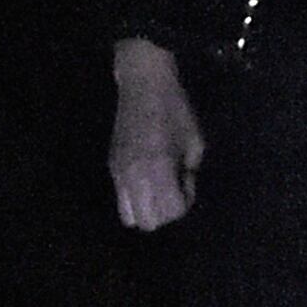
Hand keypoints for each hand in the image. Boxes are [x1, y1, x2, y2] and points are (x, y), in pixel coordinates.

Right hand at [109, 37, 205, 229]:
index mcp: (158, 168)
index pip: (170, 211)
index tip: (187, 181)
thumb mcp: (194, 141)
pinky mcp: (111, 166)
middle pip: (147, 223)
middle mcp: (134, 175)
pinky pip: (121, 198)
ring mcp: (119, 173)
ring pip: (129, 217)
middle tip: (173, 189)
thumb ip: (189, 172)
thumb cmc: (175, 109)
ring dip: (147, 210)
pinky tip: (147, 179)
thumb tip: (181, 187)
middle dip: (164, 212)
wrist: (143, 84)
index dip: (184, 203)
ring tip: (158, 188)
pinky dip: (135, 199)